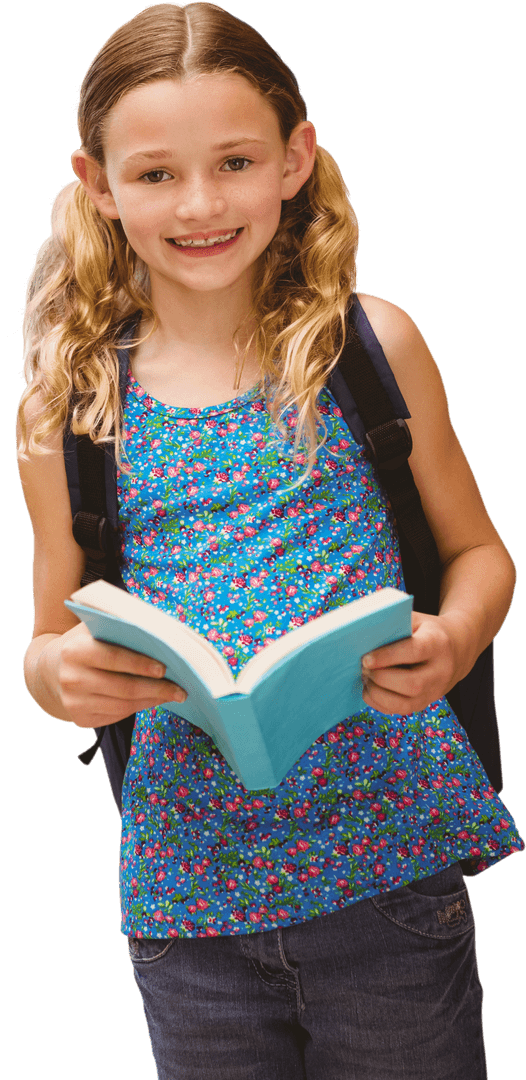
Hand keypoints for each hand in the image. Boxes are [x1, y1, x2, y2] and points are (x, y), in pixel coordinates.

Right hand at [40, 621, 186, 728]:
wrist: (49, 671)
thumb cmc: (83, 644)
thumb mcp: (92, 629)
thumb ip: (118, 626)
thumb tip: (159, 631)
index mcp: (75, 651)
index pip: (113, 658)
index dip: (141, 664)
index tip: (165, 667)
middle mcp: (72, 679)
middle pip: (123, 687)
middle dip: (156, 689)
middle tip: (181, 688)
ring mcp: (75, 702)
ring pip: (123, 705)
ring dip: (152, 700)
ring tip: (174, 694)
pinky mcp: (81, 719)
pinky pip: (117, 716)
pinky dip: (139, 708)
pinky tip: (154, 700)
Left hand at [361, 610, 461, 714]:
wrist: (457, 649)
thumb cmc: (427, 631)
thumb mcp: (415, 620)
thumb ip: (393, 625)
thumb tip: (360, 633)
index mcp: (438, 643)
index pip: (414, 652)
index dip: (388, 656)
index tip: (365, 658)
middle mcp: (440, 671)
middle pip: (411, 684)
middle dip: (381, 678)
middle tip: (363, 668)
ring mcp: (435, 691)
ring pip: (405, 704)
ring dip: (378, 694)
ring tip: (365, 678)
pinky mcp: (426, 703)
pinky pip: (401, 711)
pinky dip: (380, 703)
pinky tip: (370, 689)